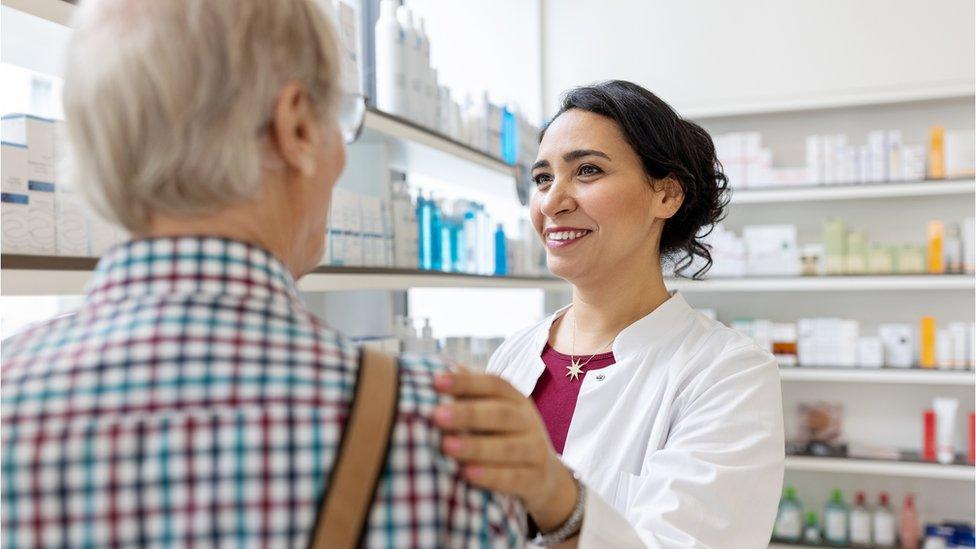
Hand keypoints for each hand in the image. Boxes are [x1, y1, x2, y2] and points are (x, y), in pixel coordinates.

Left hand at [432, 371, 578, 532]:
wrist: (545, 477)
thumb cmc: (504, 437)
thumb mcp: (493, 413)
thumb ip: (470, 395)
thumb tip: (438, 370)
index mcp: (515, 399)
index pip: (493, 384)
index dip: (466, 382)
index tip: (436, 382)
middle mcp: (528, 421)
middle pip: (500, 413)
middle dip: (468, 414)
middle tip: (436, 416)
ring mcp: (535, 450)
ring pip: (507, 447)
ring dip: (476, 446)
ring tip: (446, 446)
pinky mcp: (535, 480)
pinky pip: (514, 478)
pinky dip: (491, 476)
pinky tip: (467, 474)